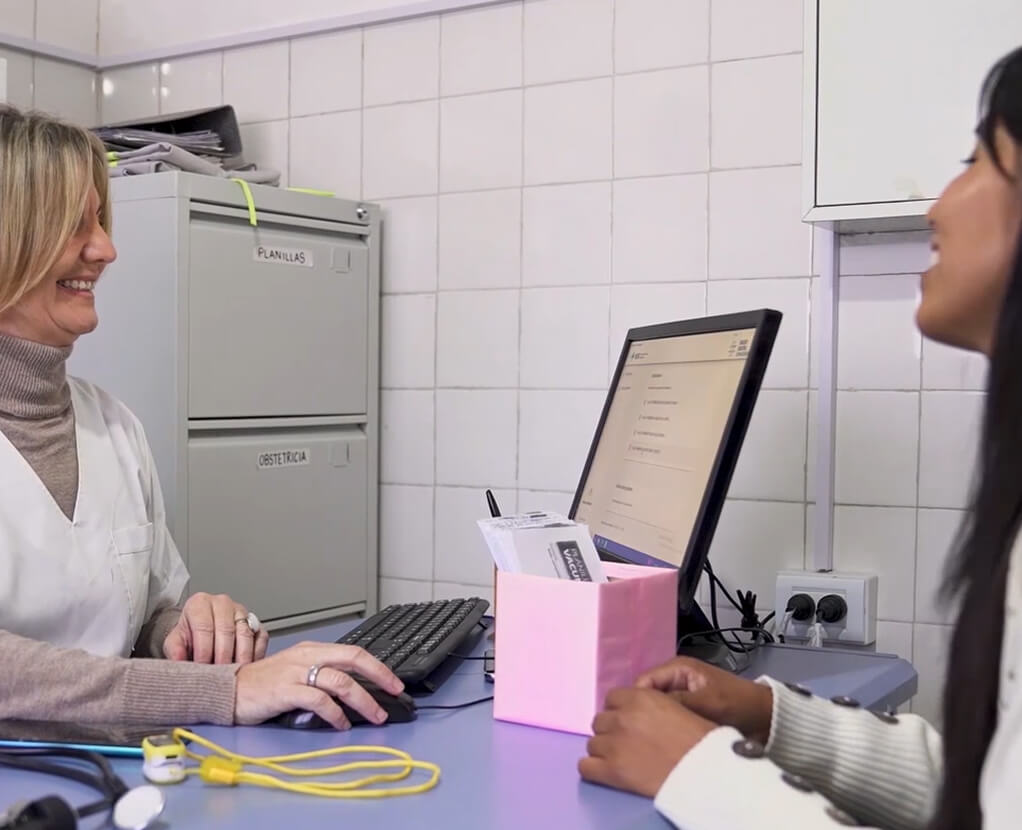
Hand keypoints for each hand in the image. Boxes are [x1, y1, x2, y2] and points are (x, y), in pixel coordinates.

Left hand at [163, 593, 269, 664]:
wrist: (201, 633)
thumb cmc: (190, 636)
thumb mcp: (175, 642)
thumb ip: (175, 650)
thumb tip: (179, 661)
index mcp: (200, 603)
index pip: (204, 627)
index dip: (203, 651)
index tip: (202, 668)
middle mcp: (222, 603)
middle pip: (226, 631)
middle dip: (222, 657)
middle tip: (218, 675)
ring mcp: (241, 611)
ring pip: (245, 635)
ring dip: (240, 658)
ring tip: (232, 674)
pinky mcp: (256, 622)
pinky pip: (261, 639)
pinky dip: (255, 655)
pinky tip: (246, 668)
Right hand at [234, 641, 404, 729]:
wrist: (227, 689)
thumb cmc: (263, 684)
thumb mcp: (295, 671)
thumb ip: (321, 676)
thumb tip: (353, 692)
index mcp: (312, 649)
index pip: (353, 652)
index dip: (377, 665)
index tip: (394, 681)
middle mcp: (307, 656)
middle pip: (353, 659)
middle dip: (379, 675)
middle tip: (395, 692)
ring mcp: (296, 672)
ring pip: (341, 681)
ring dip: (363, 700)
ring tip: (374, 715)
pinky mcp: (285, 690)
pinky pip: (319, 700)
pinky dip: (336, 713)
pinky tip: (342, 724)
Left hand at [579, 688, 715, 797]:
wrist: (705, 769)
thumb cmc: (700, 739)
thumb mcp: (676, 707)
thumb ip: (651, 705)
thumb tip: (640, 714)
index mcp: (639, 698)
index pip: (611, 699)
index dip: (620, 711)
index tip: (630, 723)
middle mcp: (621, 717)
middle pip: (599, 721)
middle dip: (611, 731)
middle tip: (627, 743)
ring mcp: (613, 744)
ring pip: (592, 743)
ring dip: (604, 750)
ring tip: (621, 760)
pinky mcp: (611, 770)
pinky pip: (585, 767)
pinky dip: (593, 769)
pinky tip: (605, 772)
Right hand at [635, 656, 773, 743]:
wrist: (767, 719)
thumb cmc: (739, 704)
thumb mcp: (708, 702)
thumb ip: (678, 702)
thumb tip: (646, 708)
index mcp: (677, 668)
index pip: (643, 682)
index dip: (635, 701)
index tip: (632, 724)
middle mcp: (675, 679)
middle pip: (647, 695)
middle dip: (643, 713)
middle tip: (639, 735)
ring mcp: (681, 695)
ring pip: (656, 709)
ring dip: (655, 722)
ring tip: (649, 740)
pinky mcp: (687, 711)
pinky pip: (668, 718)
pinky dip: (666, 728)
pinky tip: (662, 742)